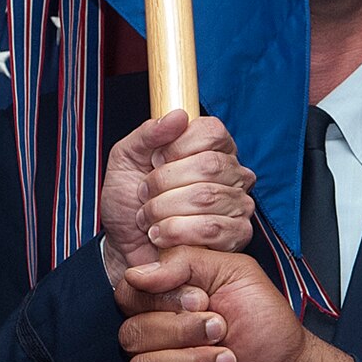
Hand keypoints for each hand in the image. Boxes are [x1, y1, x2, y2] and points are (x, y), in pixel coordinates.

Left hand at [100, 110, 255, 287]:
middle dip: (164, 182)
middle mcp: (231, 172)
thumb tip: (178, 116)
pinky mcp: (236, 235)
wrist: (122, 245)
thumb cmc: (127, 200)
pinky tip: (162, 236)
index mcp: (211, 147)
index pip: (212, 131)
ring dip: (165, 210)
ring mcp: (238, 204)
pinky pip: (213, 229)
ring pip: (208, 198)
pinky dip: (177, 233)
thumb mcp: (126, 158)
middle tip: (144, 194)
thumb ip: (148, 134)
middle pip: (210, 165)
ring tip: (149, 219)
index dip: (178, 146)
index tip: (154, 161)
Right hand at [119, 248, 350, 361]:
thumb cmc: (267, 328)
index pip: (128, 295)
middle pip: (133, 333)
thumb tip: (137, 273)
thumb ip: (185, 260)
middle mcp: (155, 342)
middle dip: (185, 330)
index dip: (162, 298)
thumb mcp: (235, 273)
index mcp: (164, 306)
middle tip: (221, 330)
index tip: (201, 299)